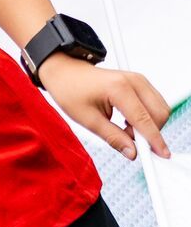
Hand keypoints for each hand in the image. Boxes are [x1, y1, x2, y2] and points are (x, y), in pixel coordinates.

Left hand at [39, 56, 170, 159]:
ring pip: (160, 109)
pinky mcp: (140, 82)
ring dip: (148, 125)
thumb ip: (112, 137)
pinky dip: (147, 117)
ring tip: (123, 127)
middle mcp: (134, 81)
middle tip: (127, 139)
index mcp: (119, 88)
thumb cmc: (70, 91)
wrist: (65, 72)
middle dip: (150, 132)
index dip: (154, 140)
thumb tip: (132, 153)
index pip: (144, 119)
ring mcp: (139, 80)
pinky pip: (154, 104)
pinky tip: (127, 119)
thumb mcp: (86, 119)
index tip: (161, 155)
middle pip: (160, 114)